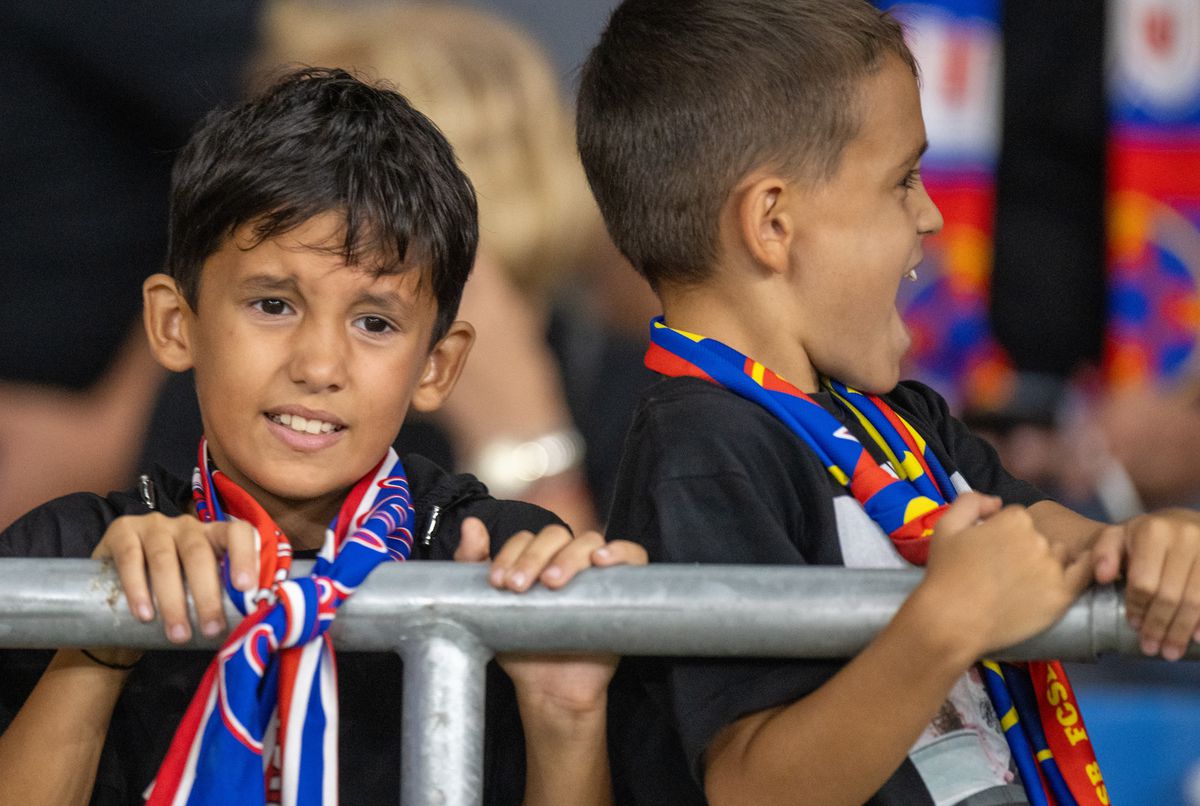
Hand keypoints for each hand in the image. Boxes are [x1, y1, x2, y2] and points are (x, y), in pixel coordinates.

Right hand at [92, 512, 257, 643]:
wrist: (116, 588)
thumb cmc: (171, 592)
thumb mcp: (199, 591)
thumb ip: (222, 599)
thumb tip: (251, 629)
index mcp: (214, 535)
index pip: (237, 533)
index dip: (244, 555)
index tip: (246, 587)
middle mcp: (186, 526)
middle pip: (199, 554)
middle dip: (207, 595)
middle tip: (211, 629)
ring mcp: (153, 526)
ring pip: (165, 560)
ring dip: (172, 601)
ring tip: (178, 634)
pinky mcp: (121, 531)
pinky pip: (130, 558)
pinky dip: (137, 588)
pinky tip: (144, 614)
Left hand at [453, 517, 647, 711]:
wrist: (548, 688)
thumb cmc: (519, 643)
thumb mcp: (486, 604)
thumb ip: (472, 564)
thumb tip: (471, 524)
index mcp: (538, 557)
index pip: (527, 539)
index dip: (511, 554)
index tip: (498, 583)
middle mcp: (568, 558)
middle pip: (556, 536)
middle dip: (534, 557)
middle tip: (519, 588)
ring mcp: (596, 571)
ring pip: (589, 542)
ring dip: (569, 557)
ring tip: (553, 583)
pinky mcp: (623, 587)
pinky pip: (633, 555)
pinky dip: (620, 551)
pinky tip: (601, 561)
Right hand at [921, 493, 1092, 657]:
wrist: (952, 621)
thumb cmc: (945, 574)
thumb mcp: (945, 526)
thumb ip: (971, 502)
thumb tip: (996, 503)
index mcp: (1014, 519)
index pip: (1018, 519)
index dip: (1002, 532)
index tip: (989, 551)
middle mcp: (1039, 539)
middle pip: (1039, 536)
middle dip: (1024, 548)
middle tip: (1001, 571)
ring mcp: (1053, 568)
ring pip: (1058, 556)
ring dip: (1047, 563)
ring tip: (1021, 584)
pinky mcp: (1062, 596)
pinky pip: (1084, 576)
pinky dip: (1083, 572)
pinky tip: (1067, 577)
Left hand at [1093, 508, 1199, 659]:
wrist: (1182, 522)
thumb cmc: (1145, 535)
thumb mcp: (1117, 536)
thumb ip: (1104, 554)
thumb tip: (1103, 577)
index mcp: (1153, 532)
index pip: (1144, 581)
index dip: (1138, 607)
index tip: (1134, 626)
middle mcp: (1185, 538)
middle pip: (1170, 595)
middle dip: (1159, 625)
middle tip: (1152, 648)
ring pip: (1195, 600)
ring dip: (1181, 630)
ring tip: (1170, 651)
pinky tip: (1197, 638)